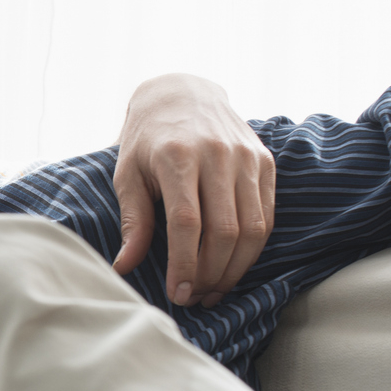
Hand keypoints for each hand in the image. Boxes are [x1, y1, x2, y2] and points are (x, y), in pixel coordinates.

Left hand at [112, 73, 275, 306]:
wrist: (183, 92)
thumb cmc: (148, 140)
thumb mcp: (128, 174)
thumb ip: (133, 221)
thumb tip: (123, 268)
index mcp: (177, 156)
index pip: (187, 224)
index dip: (184, 265)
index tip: (176, 294)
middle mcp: (217, 154)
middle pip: (224, 231)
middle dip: (210, 274)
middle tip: (194, 297)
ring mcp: (246, 157)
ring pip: (253, 228)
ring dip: (234, 269)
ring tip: (213, 290)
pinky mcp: (265, 161)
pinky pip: (267, 215)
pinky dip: (252, 249)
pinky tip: (232, 266)